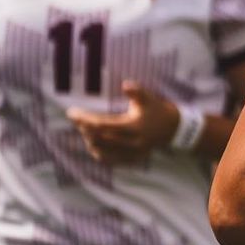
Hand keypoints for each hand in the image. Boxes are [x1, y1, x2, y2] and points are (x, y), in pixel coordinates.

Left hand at [67, 81, 182, 164]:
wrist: (172, 129)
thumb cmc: (156, 110)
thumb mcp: (148, 98)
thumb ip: (136, 91)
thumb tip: (125, 85)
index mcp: (134, 127)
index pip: (103, 125)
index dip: (85, 119)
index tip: (72, 112)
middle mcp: (132, 143)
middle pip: (100, 139)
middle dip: (85, 129)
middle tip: (76, 119)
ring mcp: (132, 153)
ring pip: (103, 152)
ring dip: (90, 141)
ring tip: (83, 129)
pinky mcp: (132, 159)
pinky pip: (110, 160)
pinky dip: (98, 153)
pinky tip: (92, 144)